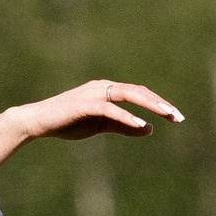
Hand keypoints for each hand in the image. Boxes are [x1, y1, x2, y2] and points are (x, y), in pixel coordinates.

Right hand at [16, 78, 183, 142]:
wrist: (38, 121)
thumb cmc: (68, 122)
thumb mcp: (101, 126)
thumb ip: (124, 126)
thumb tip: (148, 129)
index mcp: (107, 90)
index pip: (139, 93)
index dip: (157, 103)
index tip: (174, 116)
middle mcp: (102, 87)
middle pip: (138, 91)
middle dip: (159, 103)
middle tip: (178, 117)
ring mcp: (93, 93)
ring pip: (128, 94)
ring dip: (149, 105)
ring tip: (166, 115)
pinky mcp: (84, 104)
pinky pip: (110, 109)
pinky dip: (126, 116)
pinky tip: (141, 124)